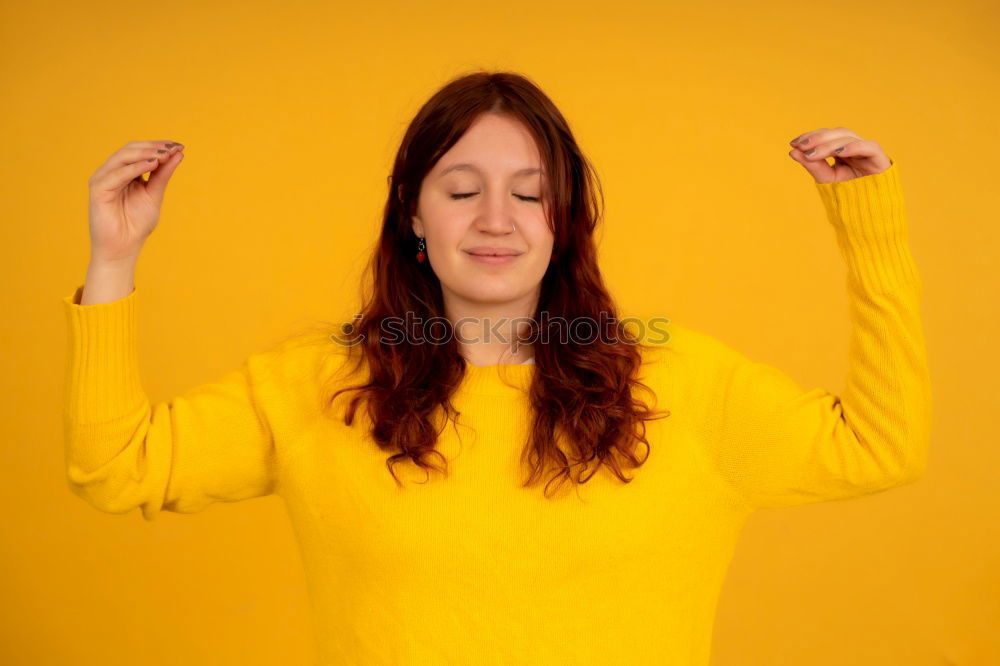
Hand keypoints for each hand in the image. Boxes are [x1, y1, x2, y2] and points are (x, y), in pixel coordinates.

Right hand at [87, 140, 184, 264]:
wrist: (123, 248)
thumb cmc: (137, 224)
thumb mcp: (154, 194)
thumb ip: (163, 174)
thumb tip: (178, 153)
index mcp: (124, 173)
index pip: (140, 151)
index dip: (159, 146)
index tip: (179, 145)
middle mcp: (112, 172)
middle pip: (130, 150)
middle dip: (153, 147)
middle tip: (172, 147)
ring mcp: (103, 179)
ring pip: (122, 157)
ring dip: (145, 153)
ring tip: (164, 154)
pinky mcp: (98, 189)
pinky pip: (117, 174)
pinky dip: (135, 167)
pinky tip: (152, 164)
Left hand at [788, 127, 891, 183]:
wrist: (869, 209)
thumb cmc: (849, 193)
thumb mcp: (827, 179)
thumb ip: (812, 165)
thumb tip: (792, 151)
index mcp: (843, 149)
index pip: (826, 136)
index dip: (811, 136)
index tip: (794, 143)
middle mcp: (855, 146)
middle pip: (837, 133)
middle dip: (818, 138)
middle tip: (802, 145)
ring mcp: (867, 150)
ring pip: (849, 138)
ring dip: (829, 145)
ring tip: (813, 153)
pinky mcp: (880, 158)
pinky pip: (868, 147)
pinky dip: (854, 147)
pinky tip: (839, 152)